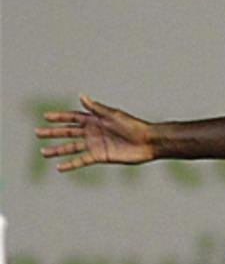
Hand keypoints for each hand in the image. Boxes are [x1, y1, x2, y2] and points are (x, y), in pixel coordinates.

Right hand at [36, 95, 154, 171]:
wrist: (147, 142)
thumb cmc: (133, 125)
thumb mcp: (113, 115)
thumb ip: (96, 108)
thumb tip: (82, 96)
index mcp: (95, 120)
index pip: (73, 117)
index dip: (60, 117)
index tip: (45, 117)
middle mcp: (93, 132)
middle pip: (68, 132)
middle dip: (53, 133)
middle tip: (37, 132)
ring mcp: (95, 144)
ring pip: (72, 147)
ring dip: (58, 150)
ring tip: (44, 152)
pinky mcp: (100, 156)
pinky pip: (82, 160)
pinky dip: (71, 164)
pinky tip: (59, 167)